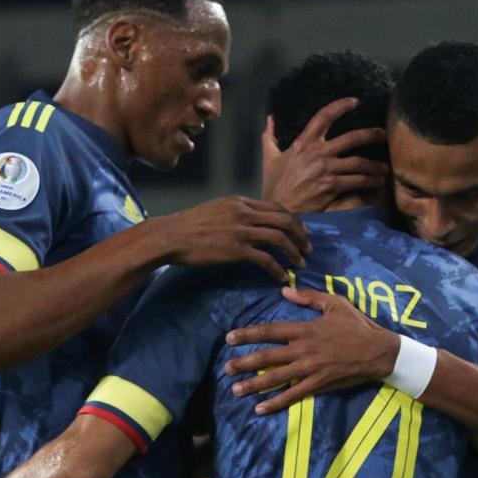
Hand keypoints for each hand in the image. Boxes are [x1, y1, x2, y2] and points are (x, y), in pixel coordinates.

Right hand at [157, 196, 310, 281]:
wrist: (170, 235)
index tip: (300, 231)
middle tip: (308, 248)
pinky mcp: (236, 250)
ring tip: (301, 263)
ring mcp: (241, 230)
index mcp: (241, 201)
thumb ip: (236, 213)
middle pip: (284, 220)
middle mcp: (244, 212)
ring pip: (279, 238)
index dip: (293, 220)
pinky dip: (278, 268)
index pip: (276, 207)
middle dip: (300, 234)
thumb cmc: (188, 226)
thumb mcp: (216, 209)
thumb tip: (251, 224)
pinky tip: (282, 276)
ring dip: (294, 251)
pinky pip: (265, 259)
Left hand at [225, 287, 399, 412]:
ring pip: (276, 377)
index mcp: (305, 329)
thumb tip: (284, 291)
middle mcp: (303, 349)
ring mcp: (310, 369)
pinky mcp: (319, 384)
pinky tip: (260, 408)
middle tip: (226, 368)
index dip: (248, 334)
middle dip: (244, 363)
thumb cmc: (357, 326)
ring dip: (254, 384)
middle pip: (267, 357)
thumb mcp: (335, 304)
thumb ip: (309, 297)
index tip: (230, 338)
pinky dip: (276, 403)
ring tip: (235, 390)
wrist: (379, 352)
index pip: (270, 331)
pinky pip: (294, 395)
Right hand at [261, 97, 387, 212]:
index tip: (354, 101)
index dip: (340, 106)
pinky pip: (357, 181)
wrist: (278, 211)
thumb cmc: (274, 186)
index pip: (323, 117)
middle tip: (384, 134)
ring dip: (375, 165)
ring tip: (385, 167)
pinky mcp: (332, 186)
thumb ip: (269, 137)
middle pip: (352, 138)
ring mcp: (326, 170)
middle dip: (372, 134)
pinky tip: (377, 182)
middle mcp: (317, 153)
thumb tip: (270, 118)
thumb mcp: (269, 158)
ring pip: (358, 162)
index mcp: (303, 143)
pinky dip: (370, 181)